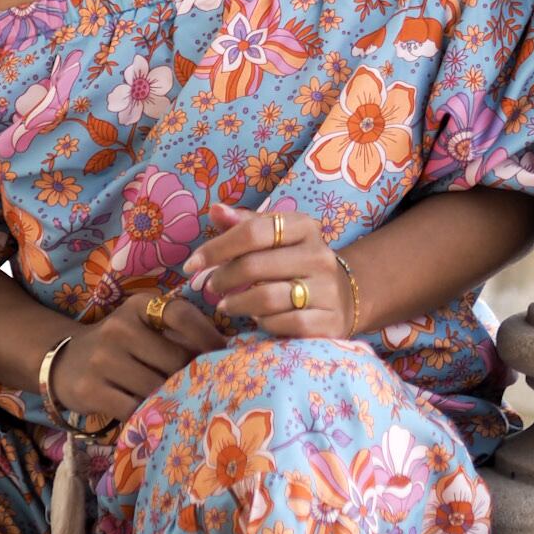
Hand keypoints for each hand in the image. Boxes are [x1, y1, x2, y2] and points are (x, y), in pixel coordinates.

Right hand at [49, 288, 222, 423]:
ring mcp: (103, 359)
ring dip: (169, 398)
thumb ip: (176, 331)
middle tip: (201, 387)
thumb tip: (225, 350)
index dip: (207, 335)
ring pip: (155, 387)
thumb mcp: (143, 324)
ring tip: (177, 402)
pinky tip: (152, 415)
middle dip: (189, 376)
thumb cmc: (119, 343)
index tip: (225, 352)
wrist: (66, 361)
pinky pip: (133, 409)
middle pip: (173, 359)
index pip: (180, 314)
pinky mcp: (92, 390)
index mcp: (138, 306)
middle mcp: (119, 328)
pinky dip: (146, 414)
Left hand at [182, 201, 355, 338]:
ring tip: (225, 305)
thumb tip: (215, 210)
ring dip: (238, 303)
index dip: (217, 247)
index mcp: (304, 226)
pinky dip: (263, 323)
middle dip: (223, 278)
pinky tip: (256, 319)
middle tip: (210, 286)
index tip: (191, 264)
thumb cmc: (295, 263)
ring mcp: (327, 290)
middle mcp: (319, 255)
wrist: (343, 298)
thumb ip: (244, 225)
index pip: (253, 231)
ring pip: (268, 298)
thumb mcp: (275, 238)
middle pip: (256, 265)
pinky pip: (285, 324)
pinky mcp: (329, 322)